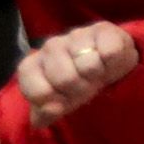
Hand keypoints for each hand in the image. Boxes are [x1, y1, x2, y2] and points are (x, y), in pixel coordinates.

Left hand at [12, 24, 139, 125]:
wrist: (104, 65)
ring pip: (89, 66)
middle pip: (67, 79)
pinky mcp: (101, 28)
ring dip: (98, 76)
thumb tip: (51, 110)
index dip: (58, 103)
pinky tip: (108, 61)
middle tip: (85, 86)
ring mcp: (75, 34)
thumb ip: (47, 114)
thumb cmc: (74, 87)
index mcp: (30, 67)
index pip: (41, 93)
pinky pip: (110, 53)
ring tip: (97, 73)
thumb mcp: (57, 106)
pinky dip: (113, 63)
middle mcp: (50, 46)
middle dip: (81, 89)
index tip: (64, 99)